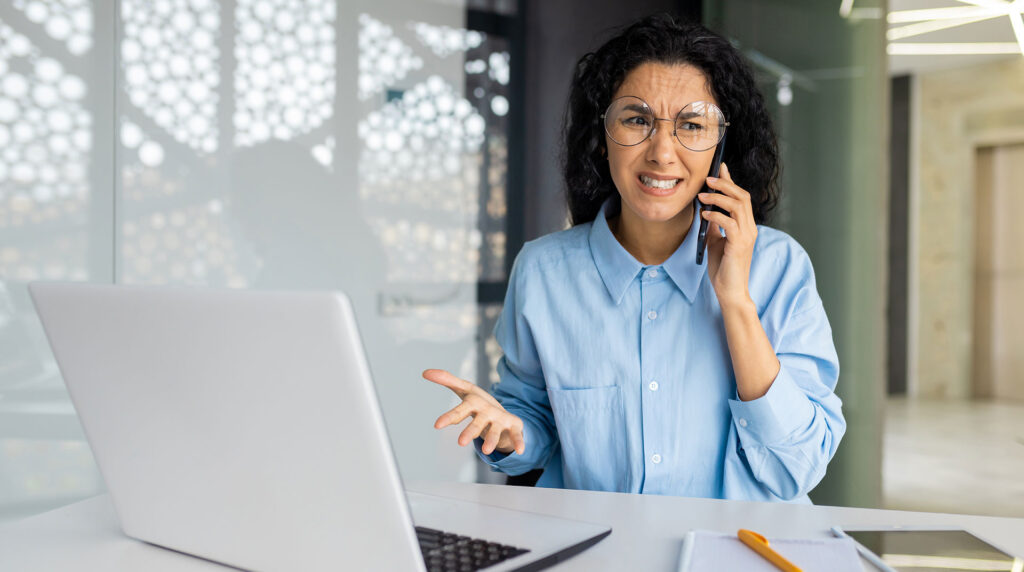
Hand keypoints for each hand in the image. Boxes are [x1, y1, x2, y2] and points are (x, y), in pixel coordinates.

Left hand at [423, 369, 524, 455]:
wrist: (502, 410)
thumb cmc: (478, 403)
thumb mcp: (464, 391)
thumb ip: (446, 380)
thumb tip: (425, 371)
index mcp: (474, 403)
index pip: (461, 409)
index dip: (450, 416)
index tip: (437, 425)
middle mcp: (487, 410)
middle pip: (478, 421)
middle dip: (471, 431)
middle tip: (460, 442)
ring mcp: (500, 418)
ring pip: (495, 430)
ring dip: (491, 439)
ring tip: (485, 451)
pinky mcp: (513, 426)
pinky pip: (515, 435)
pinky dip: (519, 441)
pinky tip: (520, 450)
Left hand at [698, 162, 756, 306]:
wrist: (730, 292)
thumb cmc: (724, 269)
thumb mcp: (716, 242)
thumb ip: (715, 226)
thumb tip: (706, 210)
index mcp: (745, 226)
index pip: (741, 197)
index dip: (731, 181)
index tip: (720, 168)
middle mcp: (750, 228)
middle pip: (742, 196)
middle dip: (724, 184)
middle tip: (707, 180)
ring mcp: (747, 235)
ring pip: (737, 205)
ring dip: (718, 197)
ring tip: (702, 196)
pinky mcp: (740, 244)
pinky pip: (729, 222)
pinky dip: (716, 214)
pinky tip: (704, 214)